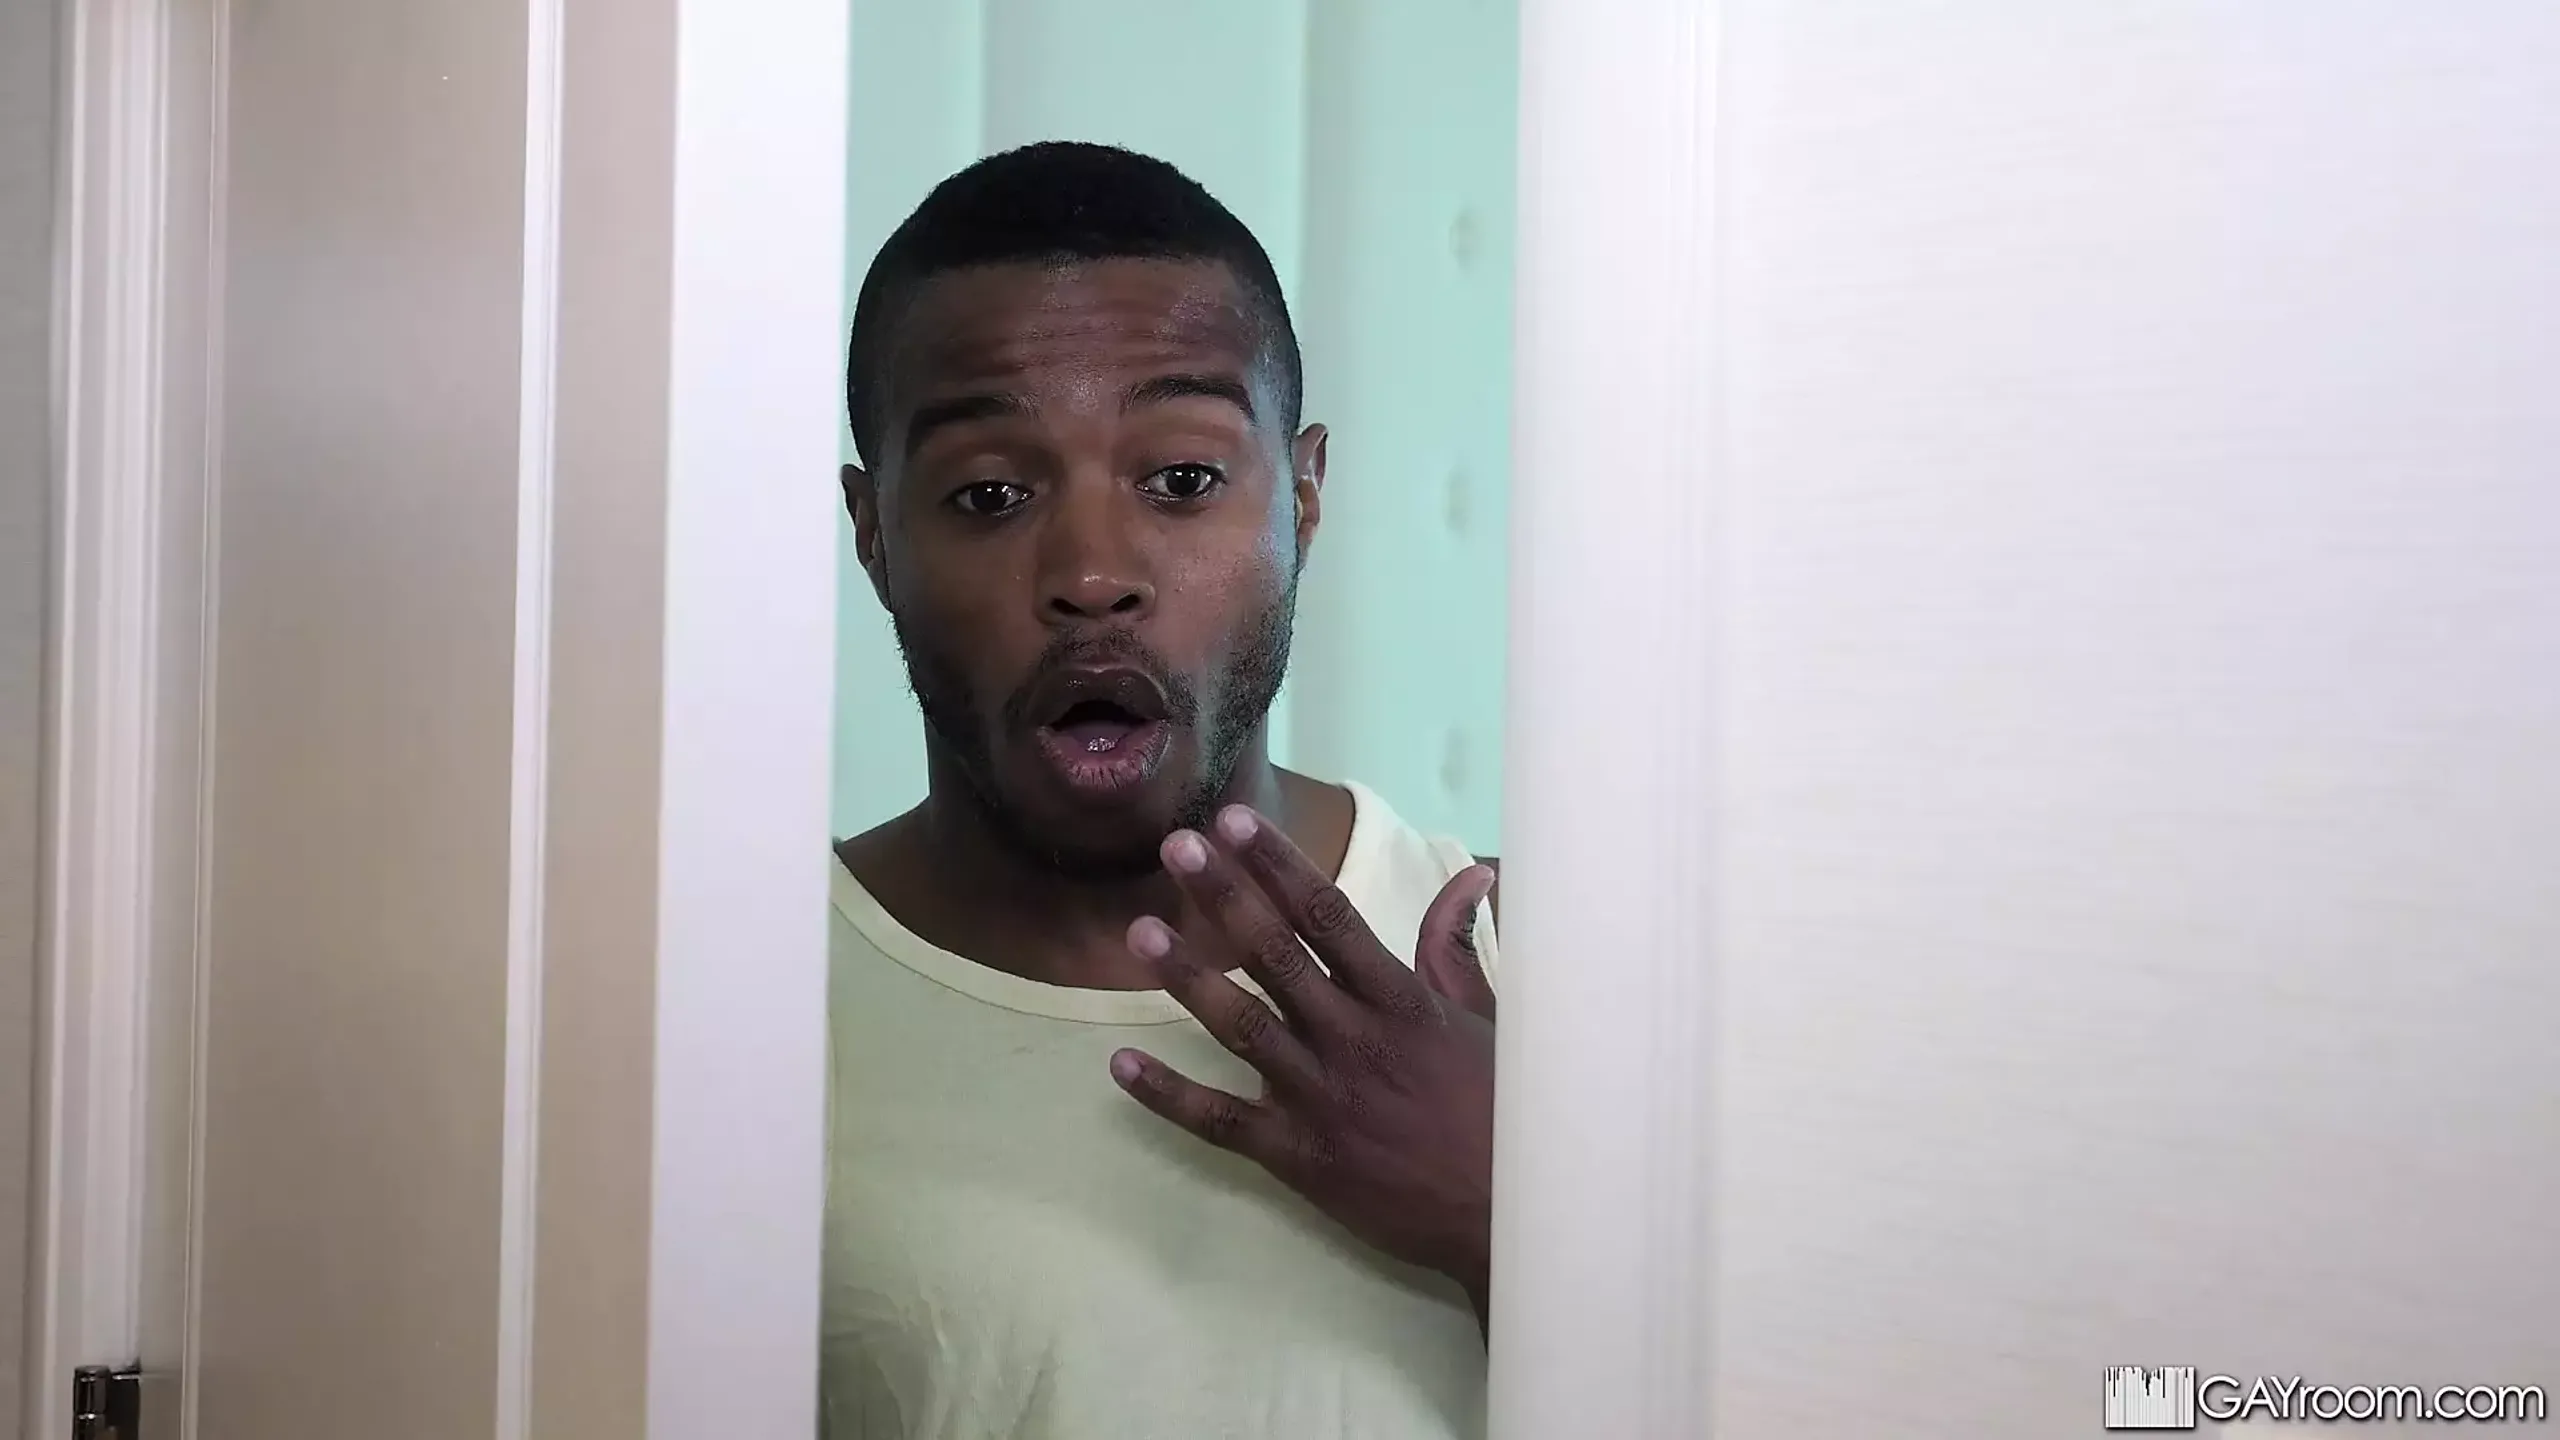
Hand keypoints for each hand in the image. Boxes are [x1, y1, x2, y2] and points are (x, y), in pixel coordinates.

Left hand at [1107, 804, 1499, 1321]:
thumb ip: (1456, 948)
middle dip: (1224, 897)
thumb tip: (1470, 876)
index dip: (1279, 865)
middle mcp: (1354, 1041)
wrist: (1506, 1216)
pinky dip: (1168, 1095)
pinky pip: (1220, 1123)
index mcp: (1401, 1003)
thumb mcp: (1490, 1022)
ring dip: (1188, 979)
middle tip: (1176, 848)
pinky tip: (1120, 1067)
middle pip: (1276, 956)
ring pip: (1241, 1028)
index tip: (1236, 822)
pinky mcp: (1298, 1158)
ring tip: (1140, 933)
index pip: (1329, 917)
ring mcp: (1320, 1100)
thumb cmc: (1501, 1114)